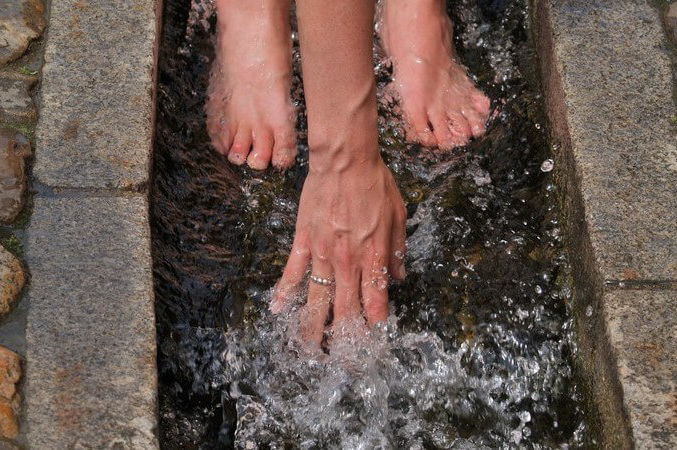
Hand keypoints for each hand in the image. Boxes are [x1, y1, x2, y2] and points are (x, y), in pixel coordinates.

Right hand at [271, 157, 406, 345]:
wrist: (345, 160)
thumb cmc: (374, 184)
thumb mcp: (399, 216)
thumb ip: (398, 249)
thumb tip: (399, 276)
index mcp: (374, 256)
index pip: (375, 301)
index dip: (374, 324)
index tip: (373, 338)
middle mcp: (348, 261)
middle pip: (346, 308)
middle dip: (345, 337)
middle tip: (342, 356)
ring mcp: (323, 254)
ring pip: (317, 298)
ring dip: (313, 326)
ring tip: (309, 348)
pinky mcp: (303, 241)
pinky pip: (292, 272)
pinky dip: (284, 292)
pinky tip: (276, 309)